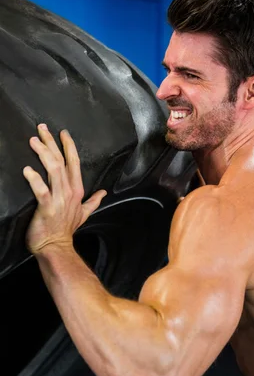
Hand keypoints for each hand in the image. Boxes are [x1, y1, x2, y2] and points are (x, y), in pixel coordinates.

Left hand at [23, 124, 106, 254]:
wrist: (56, 247)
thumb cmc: (65, 230)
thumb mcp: (84, 214)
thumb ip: (93, 201)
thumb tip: (104, 193)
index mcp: (77, 190)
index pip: (74, 163)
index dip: (69, 146)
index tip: (62, 133)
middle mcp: (69, 192)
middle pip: (61, 161)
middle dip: (52, 143)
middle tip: (41, 128)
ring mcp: (59, 199)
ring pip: (53, 171)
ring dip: (43, 154)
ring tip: (33, 141)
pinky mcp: (47, 208)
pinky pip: (42, 190)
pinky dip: (35, 179)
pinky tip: (27, 169)